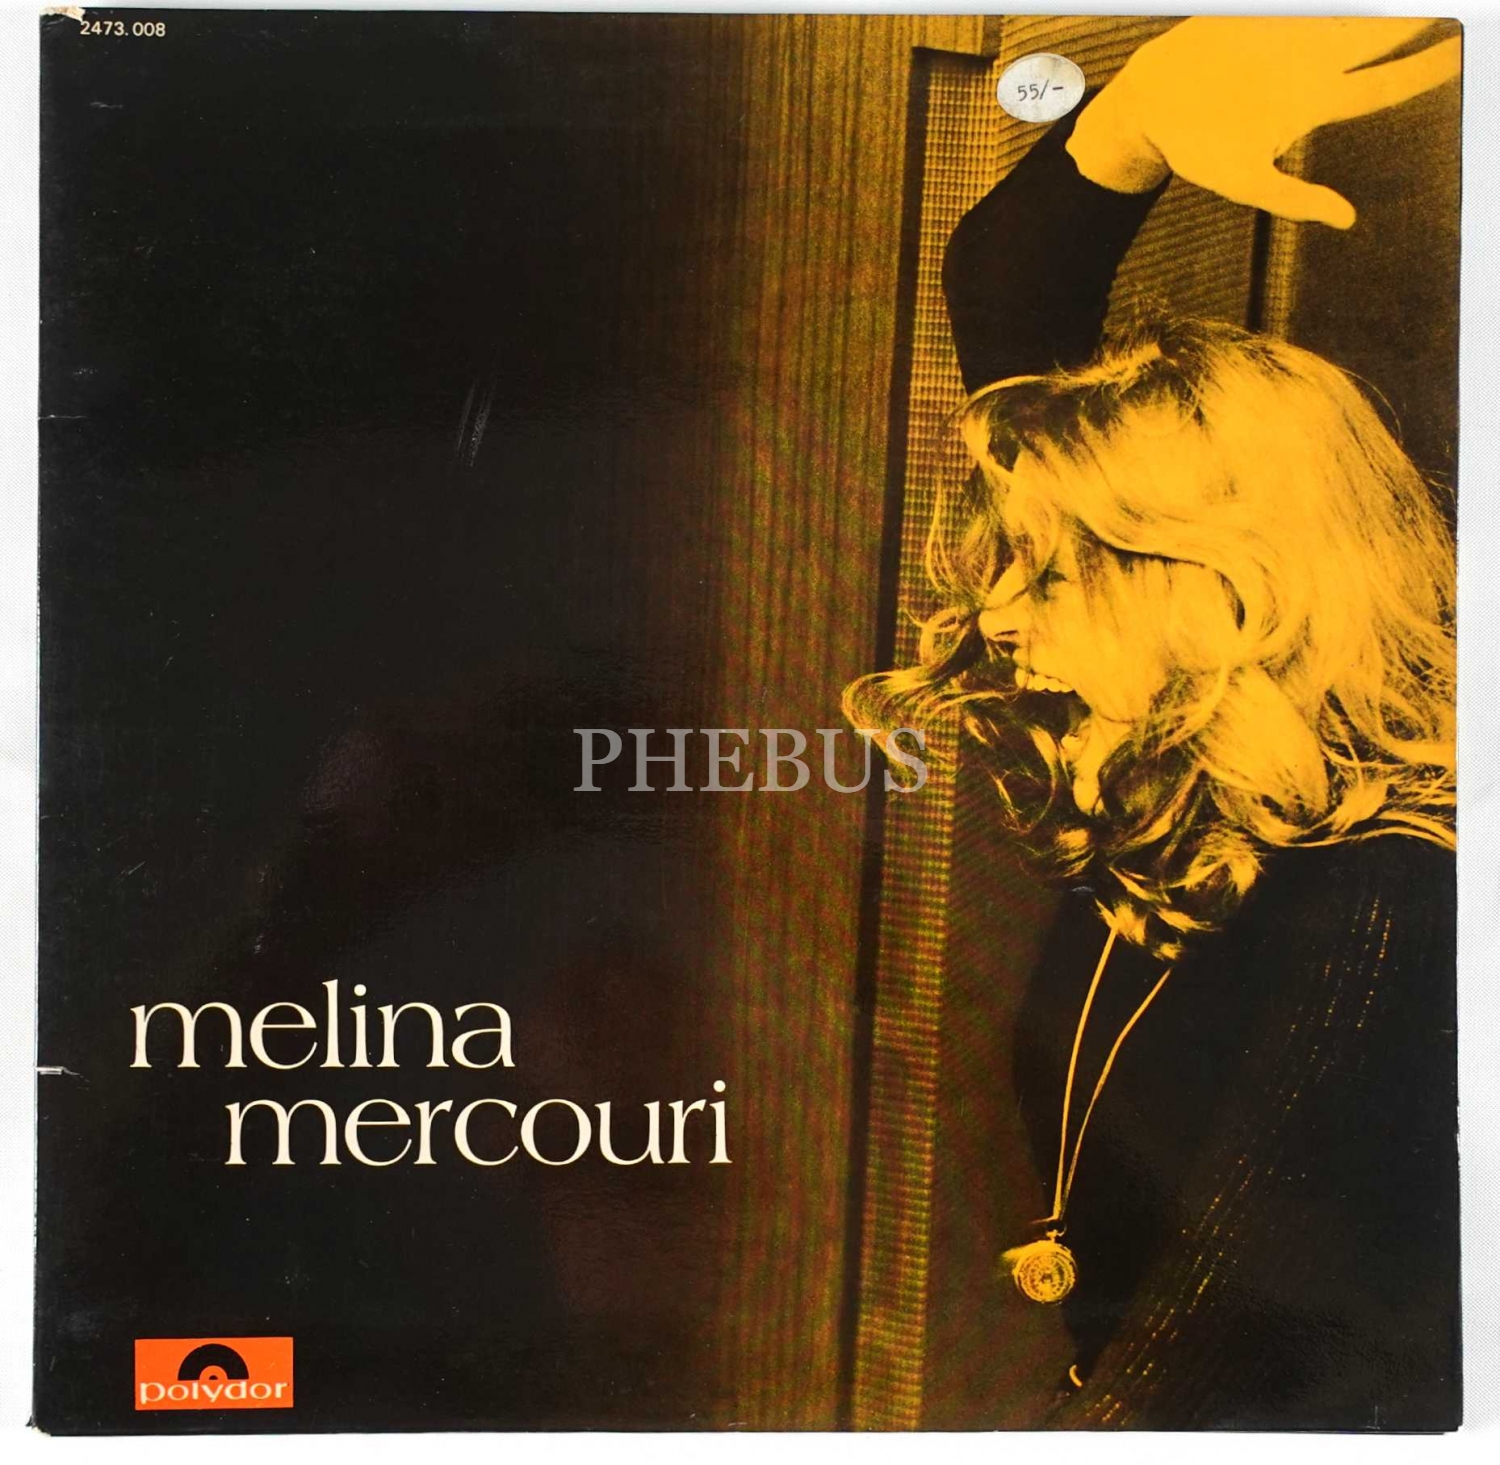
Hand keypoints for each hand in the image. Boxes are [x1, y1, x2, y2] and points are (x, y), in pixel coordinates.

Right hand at [1066, 17, 1460, 227]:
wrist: (1150, 104)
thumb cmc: (1196, 150)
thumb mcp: (1245, 181)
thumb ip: (1295, 198)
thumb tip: (1348, 220)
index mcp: (1313, 102)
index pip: (1385, 85)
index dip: (1428, 69)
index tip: (1468, 49)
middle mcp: (1312, 62)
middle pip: (1383, 31)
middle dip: (1416, 15)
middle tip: (1463, 3)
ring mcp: (1291, 31)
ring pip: (1352, 7)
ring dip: (1380, 2)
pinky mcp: (1263, 11)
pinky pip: (1296, 1)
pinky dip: (1317, 0)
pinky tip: (1330, 2)